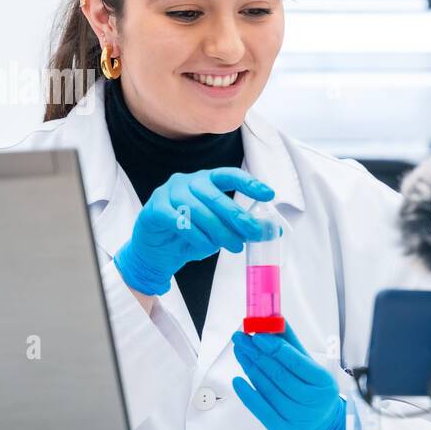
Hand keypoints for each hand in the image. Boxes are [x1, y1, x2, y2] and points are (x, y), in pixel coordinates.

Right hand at [114, 167, 273, 294]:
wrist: (157, 254)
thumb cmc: (191, 236)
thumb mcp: (221, 230)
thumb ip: (243, 227)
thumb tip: (275, 230)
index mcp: (205, 180)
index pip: (229, 175)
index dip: (249, 184)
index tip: (268, 194)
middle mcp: (186, 182)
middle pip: (216, 197)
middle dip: (238, 217)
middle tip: (253, 233)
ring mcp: (168, 193)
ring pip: (199, 210)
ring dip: (220, 231)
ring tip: (234, 246)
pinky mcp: (155, 210)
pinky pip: (180, 222)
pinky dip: (197, 236)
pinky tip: (207, 247)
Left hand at [231, 323, 345, 429]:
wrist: (319, 428)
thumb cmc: (314, 392)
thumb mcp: (311, 368)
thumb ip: (292, 346)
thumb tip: (275, 321)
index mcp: (323, 383)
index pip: (297, 363)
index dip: (276, 348)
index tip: (258, 335)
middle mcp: (311, 401)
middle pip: (279, 374)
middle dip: (257, 354)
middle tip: (242, 339)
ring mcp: (296, 417)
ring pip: (268, 389)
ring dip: (250, 368)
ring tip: (240, 352)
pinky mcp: (281, 429)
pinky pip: (260, 409)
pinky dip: (247, 393)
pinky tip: (238, 380)